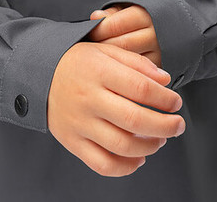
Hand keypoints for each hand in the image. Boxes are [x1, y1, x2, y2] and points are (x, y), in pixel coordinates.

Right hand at [47, 41, 184, 177]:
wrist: (38, 74)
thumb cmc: (77, 61)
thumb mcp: (105, 50)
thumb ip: (136, 62)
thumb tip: (165, 80)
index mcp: (99, 70)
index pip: (140, 88)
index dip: (165, 98)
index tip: (176, 101)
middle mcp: (89, 97)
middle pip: (135, 119)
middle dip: (165, 126)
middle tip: (178, 125)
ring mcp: (79, 122)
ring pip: (122, 145)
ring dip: (150, 146)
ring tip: (160, 139)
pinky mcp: (72, 142)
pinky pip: (103, 164)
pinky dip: (126, 167)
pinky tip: (139, 157)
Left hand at [87, 4, 163, 68]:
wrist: (169, 27)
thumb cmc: (138, 18)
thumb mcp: (126, 10)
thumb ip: (111, 14)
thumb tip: (95, 16)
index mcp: (144, 16)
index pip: (116, 24)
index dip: (99, 30)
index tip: (88, 34)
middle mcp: (155, 34)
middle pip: (122, 44)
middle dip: (103, 48)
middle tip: (89, 51)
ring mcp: (159, 52)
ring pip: (130, 62)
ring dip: (112, 63)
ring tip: (98, 61)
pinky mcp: (160, 68)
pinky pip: (138, 74)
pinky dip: (123, 73)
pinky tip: (111, 71)